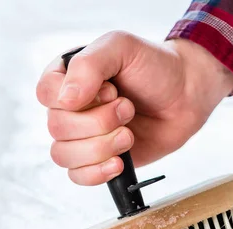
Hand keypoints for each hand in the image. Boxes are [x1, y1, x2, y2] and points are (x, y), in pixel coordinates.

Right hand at [36, 31, 232, 184]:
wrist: (186, 96)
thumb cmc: (155, 67)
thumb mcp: (122, 47)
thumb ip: (89, 65)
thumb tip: (65, 100)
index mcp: (67, 75)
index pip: (46, 94)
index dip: (78, 99)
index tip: (111, 90)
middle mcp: (69, 107)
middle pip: (57, 128)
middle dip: (99, 122)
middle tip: (128, 109)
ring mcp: (82, 135)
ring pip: (64, 155)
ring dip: (101, 147)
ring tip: (129, 134)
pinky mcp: (97, 159)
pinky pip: (77, 176)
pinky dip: (97, 173)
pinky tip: (119, 162)